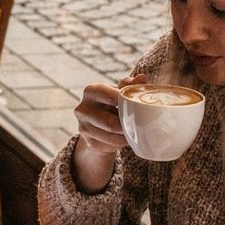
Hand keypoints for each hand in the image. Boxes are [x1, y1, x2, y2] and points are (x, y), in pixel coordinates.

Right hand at [70, 75, 135, 190]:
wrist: (98, 122)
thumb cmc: (112, 102)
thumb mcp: (119, 91)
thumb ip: (130, 84)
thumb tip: (142, 78)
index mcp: (91, 91)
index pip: (111, 97)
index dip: (127, 103)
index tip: (138, 107)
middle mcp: (82, 109)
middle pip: (111, 123)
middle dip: (127, 125)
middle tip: (140, 125)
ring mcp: (83, 127)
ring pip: (111, 137)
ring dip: (126, 137)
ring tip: (134, 132)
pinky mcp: (88, 141)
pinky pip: (109, 146)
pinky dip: (120, 144)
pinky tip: (124, 138)